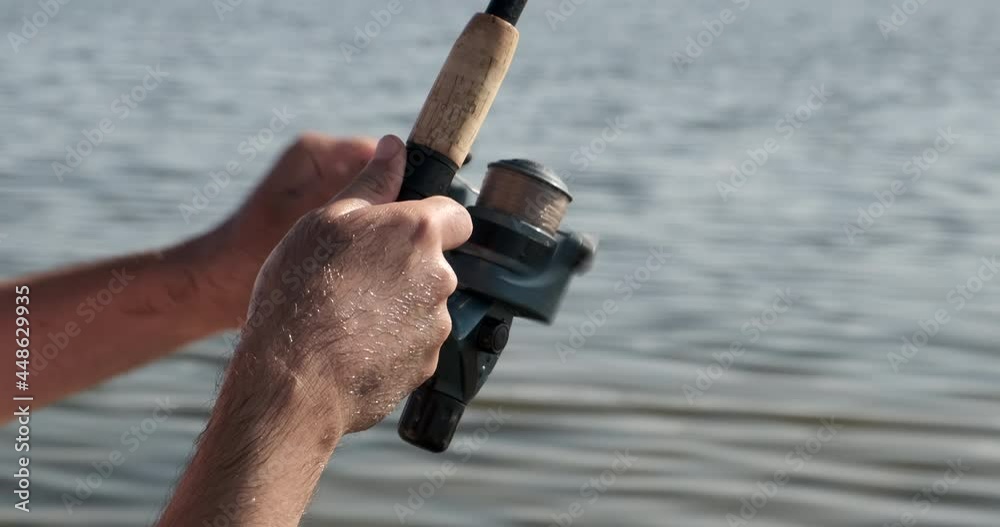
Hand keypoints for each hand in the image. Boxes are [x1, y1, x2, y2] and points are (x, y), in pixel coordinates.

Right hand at [233, 134, 472, 437]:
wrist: (294, 379)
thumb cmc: (302, 291)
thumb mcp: (326, 220)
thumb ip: (371, 183)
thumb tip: (395, 147)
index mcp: (419, 232)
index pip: (455, 214)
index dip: (428, 219)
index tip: (397, 230)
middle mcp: (441, 277)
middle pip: (435, 263)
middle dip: (405, 266)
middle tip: (354, 277)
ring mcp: (437, 325)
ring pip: (424, 305)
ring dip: (396, 306)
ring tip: (345, 318)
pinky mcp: (427, 366)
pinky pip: (413, 344)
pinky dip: (391, 343)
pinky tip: (352, 348)